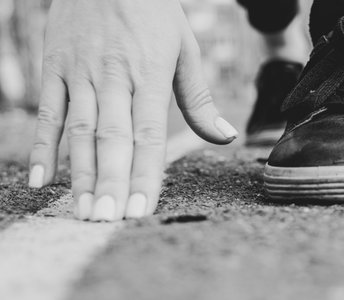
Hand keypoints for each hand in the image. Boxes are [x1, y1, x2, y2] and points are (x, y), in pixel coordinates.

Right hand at [28, 0, 237, 220]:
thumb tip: (225, 137)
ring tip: (83, 210)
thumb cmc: (154, 13)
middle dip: (111, 182)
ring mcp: (80, 73)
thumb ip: (199, 99)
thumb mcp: (184, 50)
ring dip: (80, 173)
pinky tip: (42, 179)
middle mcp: (113, 78)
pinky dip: (43, 146)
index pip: (149, 135)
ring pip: (79, 131)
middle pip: (112, 139)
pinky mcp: (55, 67)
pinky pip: (48, 112)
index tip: (142, 210)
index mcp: (149, 75)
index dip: (146, 174)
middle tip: (107, 220)